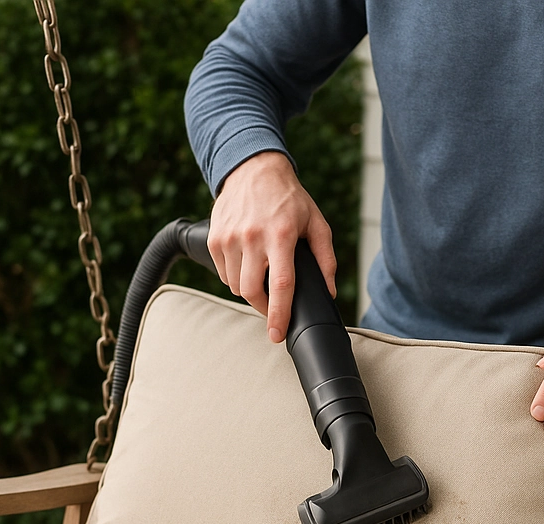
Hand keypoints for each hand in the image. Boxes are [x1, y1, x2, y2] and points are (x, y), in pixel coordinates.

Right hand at [208, 151, 336, 343]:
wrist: (253, 169)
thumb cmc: (289, 198)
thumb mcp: (316, 223)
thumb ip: (325, 259)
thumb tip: (330, 292)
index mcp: (280, 236)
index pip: (280, 284)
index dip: (279, 314)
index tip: (277, 335)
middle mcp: (252, 237)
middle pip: (251, 291)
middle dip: (263, 308)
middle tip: (273, 310)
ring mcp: (229, 237)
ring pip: (235, 285)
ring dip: (249, 290)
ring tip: (262, 276)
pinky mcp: (213, 238)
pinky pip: (224, 274)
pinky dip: (235, 277)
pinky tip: (247, 263)